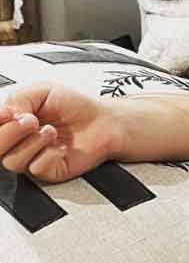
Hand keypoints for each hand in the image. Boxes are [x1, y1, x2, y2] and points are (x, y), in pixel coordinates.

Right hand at [0, 83, 116, 183]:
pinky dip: (49, 155)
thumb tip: (3, 114)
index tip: (8, 112)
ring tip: (51, 130)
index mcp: (11, 122)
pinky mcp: (49, 171)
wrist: (104, 121)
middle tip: (31, 120)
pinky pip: (36, 168)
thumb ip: (16, 99)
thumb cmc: (75, 105)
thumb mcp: (41, 91)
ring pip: (11, 161)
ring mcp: (31, 158)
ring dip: (32, 143)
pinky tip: (60, 146)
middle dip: (9, 133)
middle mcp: (17, 141)